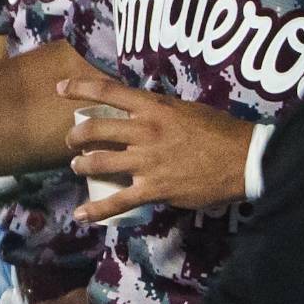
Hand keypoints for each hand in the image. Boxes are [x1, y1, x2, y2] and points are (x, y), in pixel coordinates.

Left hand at [60, 71, 254, 222]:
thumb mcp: (187, 109)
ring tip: (77, 166)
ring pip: (98, 162)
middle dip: (75, 135)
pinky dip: (96, 210)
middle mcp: (144, 131)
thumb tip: (141, 111)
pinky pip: (117, 201)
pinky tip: (80, 216)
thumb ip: (159, 110)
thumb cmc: (220, 131)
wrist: (244, 159)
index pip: (109, 91)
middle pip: (94, 129)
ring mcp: (146, 161)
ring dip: (81, 164)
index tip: (60, 88)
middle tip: (71, 140)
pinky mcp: (153, 188)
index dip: (79, 87)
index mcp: (154, 107)